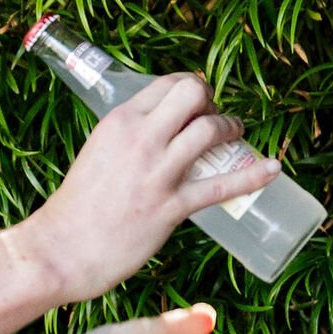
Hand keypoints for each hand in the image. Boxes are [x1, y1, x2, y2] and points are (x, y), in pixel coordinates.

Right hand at [0, 76, 278, 333]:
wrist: (59, 249)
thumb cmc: (76, 208)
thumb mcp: (98, 154)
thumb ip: (127, 142)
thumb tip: (157, 138)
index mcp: (119, 121)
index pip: (168, 84)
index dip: (192, 90)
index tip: (198, 105)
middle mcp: (139, 138)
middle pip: (193, 93)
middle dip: (212, 101)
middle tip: (216, 119)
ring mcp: (156, 172)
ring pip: (210, 130)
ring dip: (232, 128)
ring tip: (238, 137)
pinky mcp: (170, 207)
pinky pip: (221, 185)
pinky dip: (253, 175)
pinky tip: (273, 168)